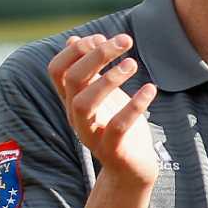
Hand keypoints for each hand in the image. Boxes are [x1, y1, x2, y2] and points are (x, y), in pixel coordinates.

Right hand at [48, 33, 157, 186]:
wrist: (132, 170)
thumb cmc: (118, 127)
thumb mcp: (104, 96)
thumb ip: (90, 71)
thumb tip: (74, 39)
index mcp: (72, 101)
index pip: (56, 70)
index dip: (75, 50)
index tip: (101, 37)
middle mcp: (76, 116)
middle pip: (72, 80)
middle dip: (96, 55)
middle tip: (125, 40)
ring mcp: (91, 134)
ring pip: (85, 104)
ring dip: (109, 79)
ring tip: (132, 63)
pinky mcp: (111, 150)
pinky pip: (117, 127)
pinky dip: (134, 106)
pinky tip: (150, 89)